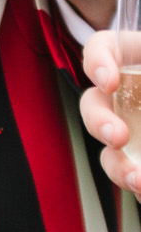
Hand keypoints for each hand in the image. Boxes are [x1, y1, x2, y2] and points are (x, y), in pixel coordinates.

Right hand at [77, 32, 140, 193]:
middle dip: (98, 121)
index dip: (97, 60)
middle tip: (118, 137)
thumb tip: (112, 87)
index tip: (109, 81)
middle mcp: (131, 95)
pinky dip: (135, 183)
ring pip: (108, 146)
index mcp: (140, 61)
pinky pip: (130, 172)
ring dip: (116, 165)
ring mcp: (136, 129)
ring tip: (138, 180)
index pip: (104, 48)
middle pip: (95, 102)